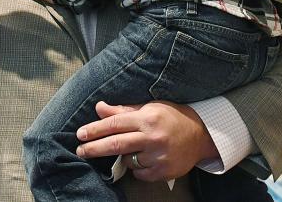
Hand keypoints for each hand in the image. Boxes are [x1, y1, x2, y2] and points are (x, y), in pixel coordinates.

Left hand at [75, 101, 219, 182]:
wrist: (201, 135)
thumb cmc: (171, 117)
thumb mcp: (149, 108)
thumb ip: (123, 110)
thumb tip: (99, 107)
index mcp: (148, 118)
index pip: (115, 123)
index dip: (95, 129)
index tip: (80, 134)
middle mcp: (152, 137)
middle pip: (116, 144)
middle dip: (94, 148)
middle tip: (80, 150)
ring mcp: (159, 156)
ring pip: (128, 160)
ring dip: (124, 156)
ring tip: (135, 148)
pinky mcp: (164, 171)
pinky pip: (140, 174)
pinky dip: (137, 168)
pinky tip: (146, 158)